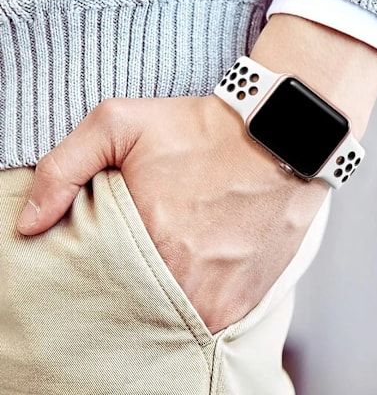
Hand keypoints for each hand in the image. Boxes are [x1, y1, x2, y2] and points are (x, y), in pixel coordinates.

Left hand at [17, 94, 328, 332]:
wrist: (282, 136)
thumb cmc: (201, 128)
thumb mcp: (120, 123)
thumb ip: (63, 167)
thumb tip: (29, 224)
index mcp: (144, 240)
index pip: (93, 281)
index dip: (98, 264)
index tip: (114, 244)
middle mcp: (181, 281)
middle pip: (132, 301)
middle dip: (132, 279)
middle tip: (150, 244)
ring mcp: (216, 299)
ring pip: (170, 317)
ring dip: (167, 293)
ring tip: (180, 253)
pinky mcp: (244, 303)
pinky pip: (207, 320)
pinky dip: (199, 298)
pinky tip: (206, 261)